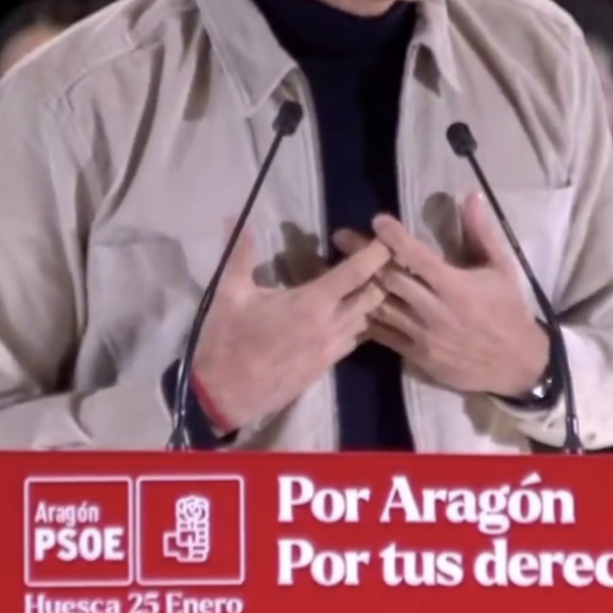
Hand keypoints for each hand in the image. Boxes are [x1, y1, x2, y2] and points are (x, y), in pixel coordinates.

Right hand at [191, 218, 389, 431]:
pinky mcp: (327, 366)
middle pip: (374, 296)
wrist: (225, 394)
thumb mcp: (231, 293)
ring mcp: (331, 349)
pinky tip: (345, 312)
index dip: (376, 253)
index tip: (387, 237)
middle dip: (378, 275)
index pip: (357, 273)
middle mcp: (330, 326)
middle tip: (374, 257)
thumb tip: (234, 218)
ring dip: (369, 300)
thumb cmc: (228, 340)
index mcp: (311, 303)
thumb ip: (240, 253)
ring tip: (363, 282)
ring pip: (367, 319)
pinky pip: (354, 339)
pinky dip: (357, 322)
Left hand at [348, 193, 548, 396]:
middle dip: (363, 255)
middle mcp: (435, 310)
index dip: (394, 237)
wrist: (517, 365)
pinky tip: (350, 302)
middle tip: (340, 236)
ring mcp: (423, 335)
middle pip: (390, 278)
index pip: (417, 257)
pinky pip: (383, 334)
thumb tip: (471, 195)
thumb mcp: (502, 268)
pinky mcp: (416, 356)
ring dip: (359, 285)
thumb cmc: (509, 311)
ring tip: (338, 266)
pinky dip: (366, 317)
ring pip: (381, 306)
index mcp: (456, 286)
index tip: (377, 220)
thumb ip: (482, 232)